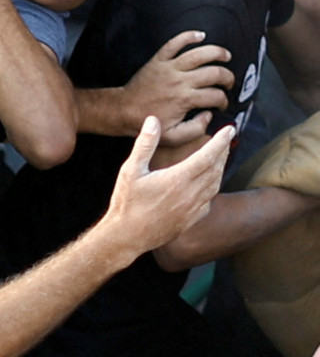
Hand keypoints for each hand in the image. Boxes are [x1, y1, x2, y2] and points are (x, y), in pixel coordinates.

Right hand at [99, 117, 232, 256]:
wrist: (128, 236)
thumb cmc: (127, 202)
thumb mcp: (131, 169)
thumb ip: (145, 144)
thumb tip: (153, 120)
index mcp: (178, 179)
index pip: (207, 156)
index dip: (220, 142)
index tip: (230, 129)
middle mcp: (191, 194)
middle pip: (215, 169)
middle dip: (223, 152)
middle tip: (227, 138)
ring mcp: (193, 209)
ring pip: (215, 185)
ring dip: (221, 168)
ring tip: (221, 157)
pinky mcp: (191, 220)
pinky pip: (210, 200)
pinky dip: (214, 186)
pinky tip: (210, 183)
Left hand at [122, 31, 232, 147]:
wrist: (123, 110)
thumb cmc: (149, 122)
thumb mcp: (174, 136)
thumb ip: (197, 129)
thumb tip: (209, 114)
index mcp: (185, 99)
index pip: (216, 95)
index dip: (224, 101)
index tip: (220, 105)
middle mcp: (179, 80)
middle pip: (214, 73)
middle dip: (227, 78)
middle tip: (228, 83)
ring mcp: (169, 67)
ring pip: (198, 54)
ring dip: (216, 52)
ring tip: (226, 56)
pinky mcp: (158, 59)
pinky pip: (174, 43)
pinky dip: (188, 36)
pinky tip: (200, 35)